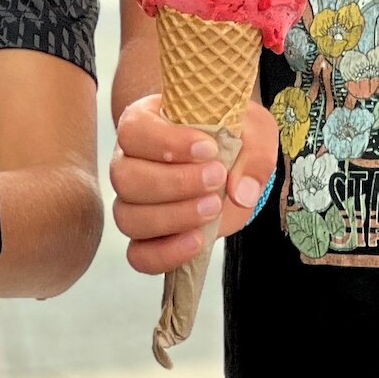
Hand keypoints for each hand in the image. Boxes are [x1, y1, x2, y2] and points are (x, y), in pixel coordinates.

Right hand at [110, 93, 276, 274]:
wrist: (234, 163)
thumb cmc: (234, 135)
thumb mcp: (254, 129)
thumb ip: (254, 153)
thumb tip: (241, 193)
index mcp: (146, 122)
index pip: (134, 131)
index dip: (167, 143)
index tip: (209, 149)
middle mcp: (128, 161)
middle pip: (124, 178)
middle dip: (174, 183)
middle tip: (216, 179)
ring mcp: (132, 202)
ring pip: (127, 218)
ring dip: (173, 217)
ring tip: (213, 208)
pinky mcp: (146, 237)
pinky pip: (138, 255)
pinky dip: (166, 254)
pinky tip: (197, 241)